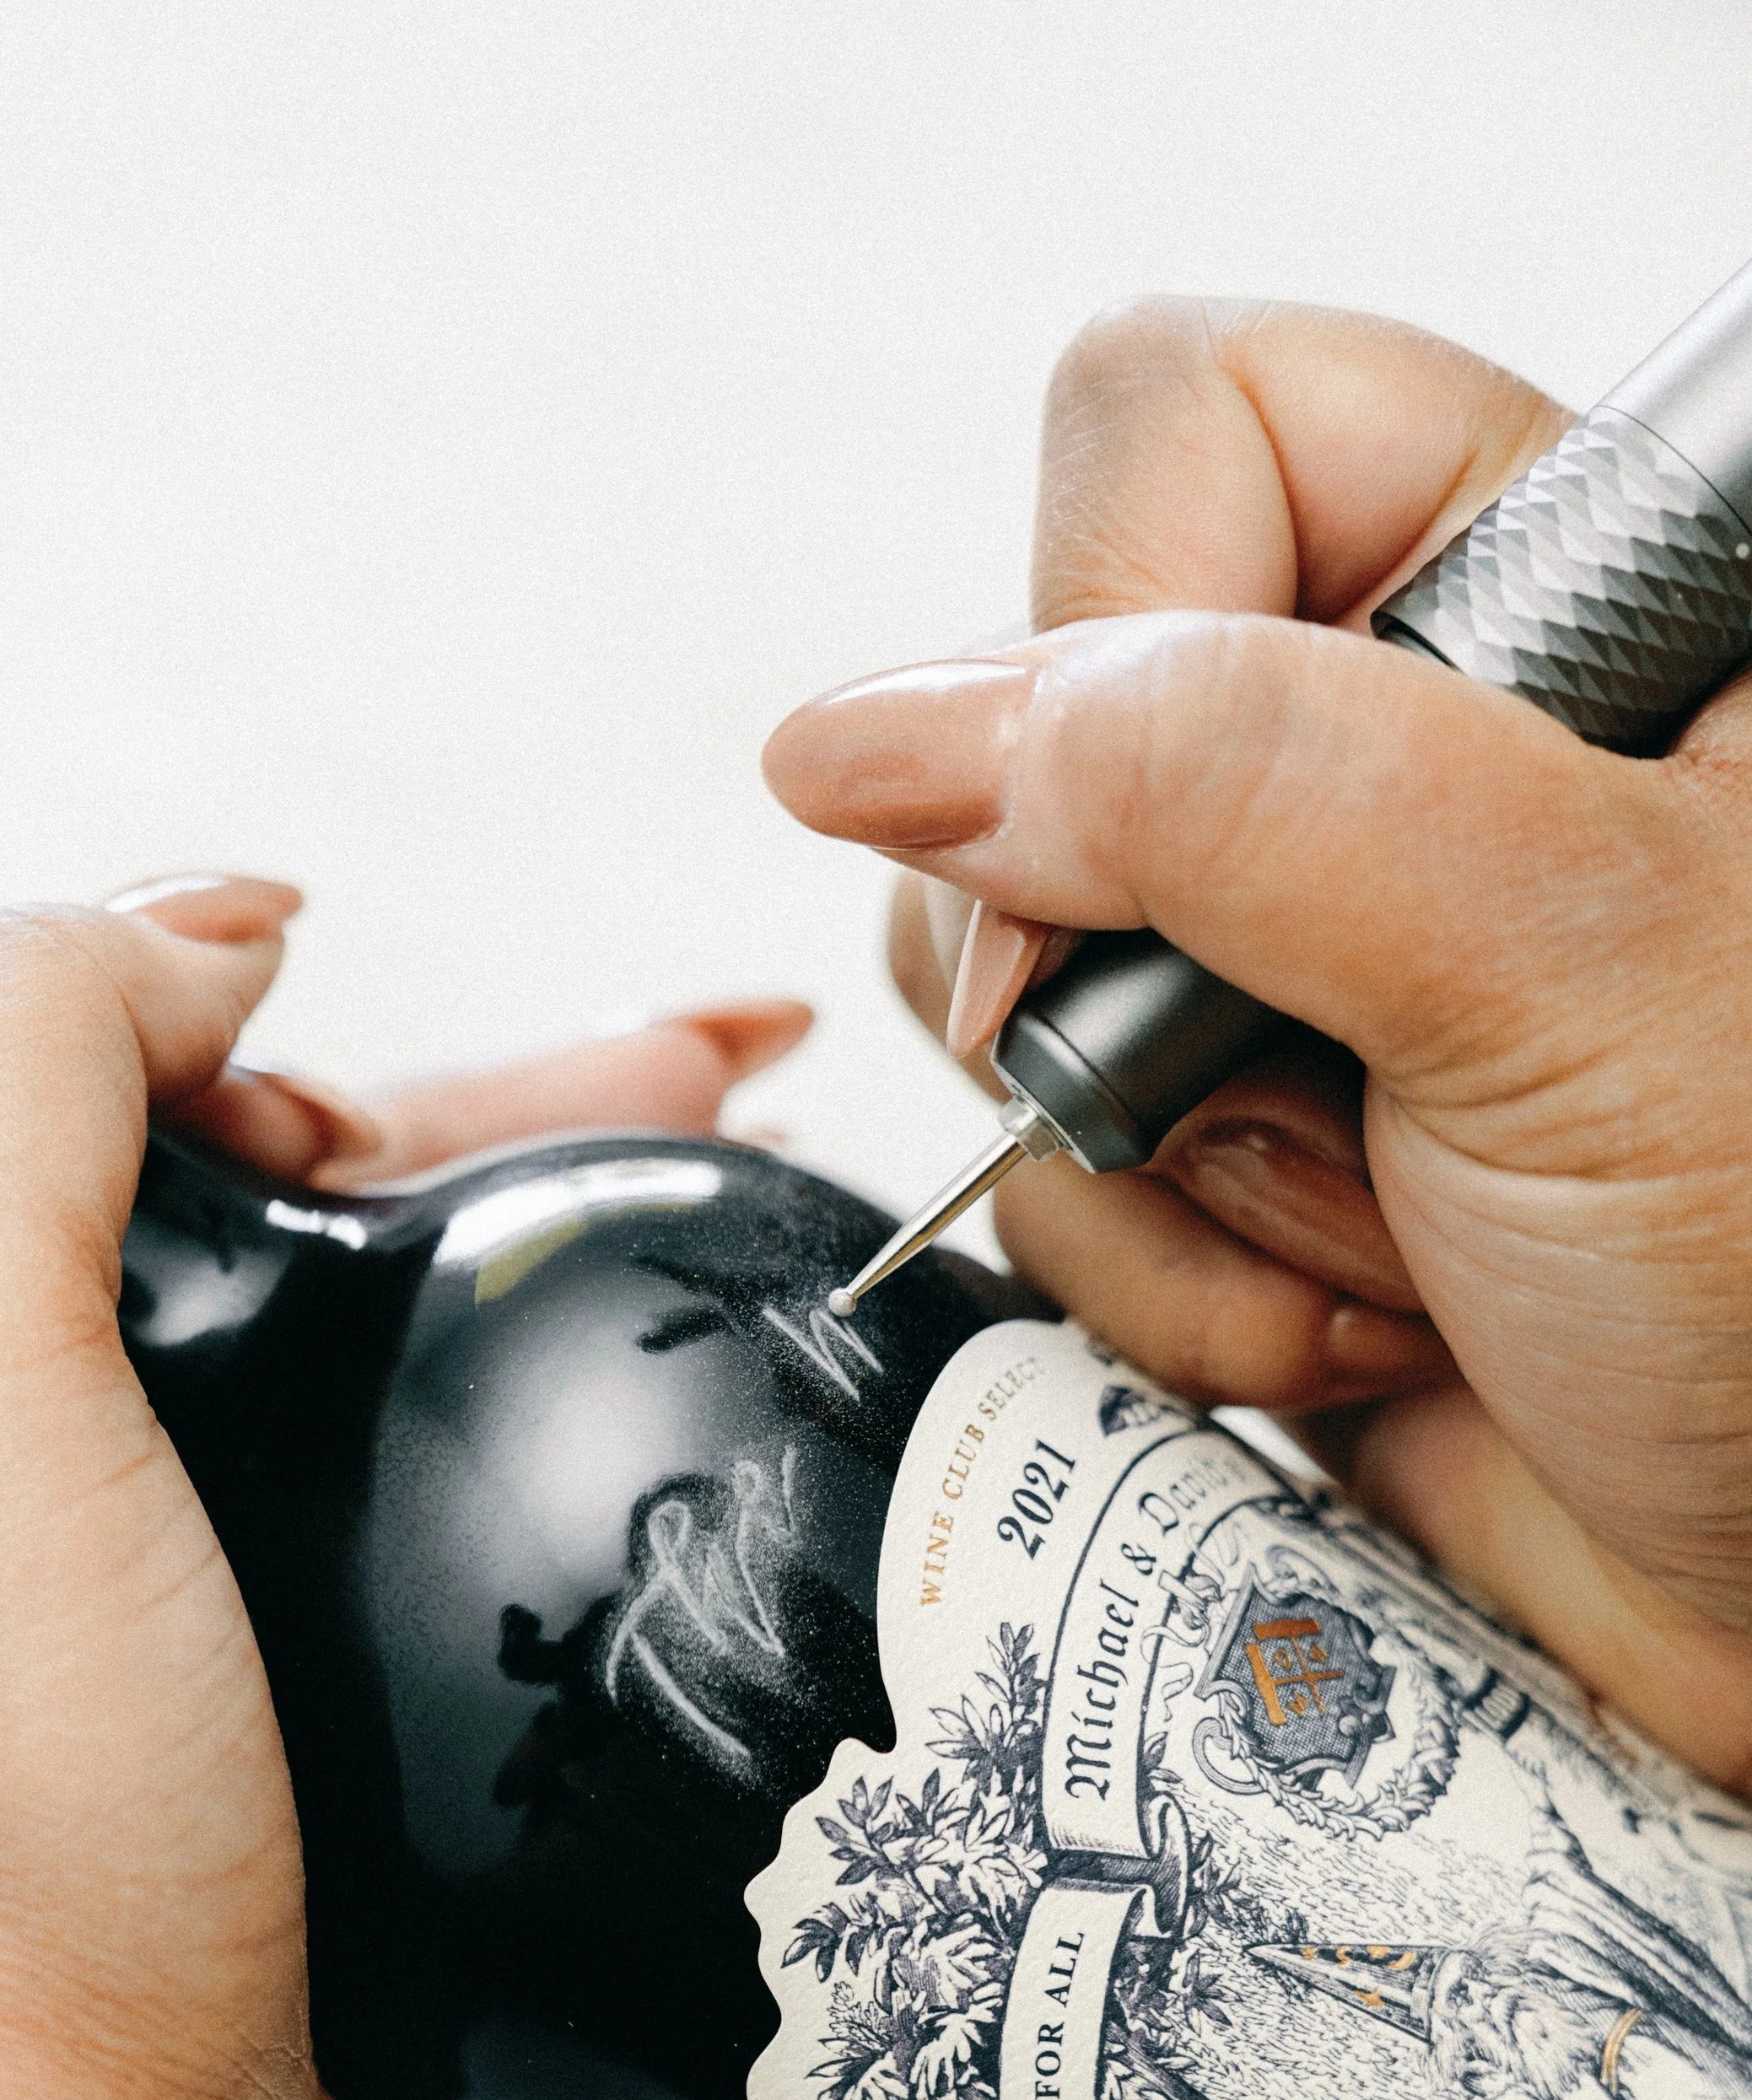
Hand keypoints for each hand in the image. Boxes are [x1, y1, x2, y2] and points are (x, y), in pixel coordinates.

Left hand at [0, 871, 805, 2099]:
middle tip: (677, 1052)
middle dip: (428, 1095)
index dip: (163, 985)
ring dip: (497, 1228)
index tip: (338, 960)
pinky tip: (626, 1378)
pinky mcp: (206, 1702)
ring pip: (295, 1330)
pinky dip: (489, 1405)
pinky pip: (355, 1485)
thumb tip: (176, 946)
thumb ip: (7, 1062)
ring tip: (725, 1149)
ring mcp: (63, 1590)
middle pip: (178, 1186)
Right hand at [763, 297, 1751, 1791]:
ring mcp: (1295, 959)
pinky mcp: (1222, 1144)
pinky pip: (1034, 1172)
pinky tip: (1361, 1334)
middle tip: (1331, 1090)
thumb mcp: (1573, 962)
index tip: (1153, 880)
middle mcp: (1401, 746)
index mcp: (1554, 584)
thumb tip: (868, 736)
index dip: (1109, 635)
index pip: (1183, 425)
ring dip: (1165, 1173)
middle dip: (1134, 981)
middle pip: (1034, 721)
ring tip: (1392, 1245)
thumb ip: (1234, 788)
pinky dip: (1168, 1292)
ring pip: (999, 970)